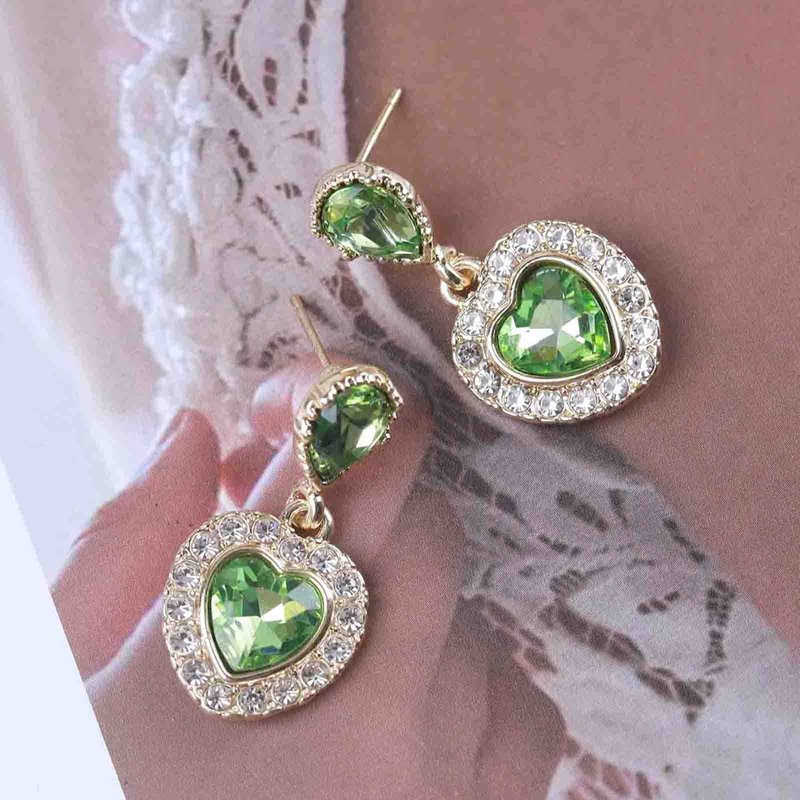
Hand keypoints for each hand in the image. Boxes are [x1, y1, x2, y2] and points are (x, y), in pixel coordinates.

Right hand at [53, 357, 563, 798]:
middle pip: (423, 525)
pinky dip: (476, 687)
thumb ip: (130, 535)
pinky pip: (524, 715)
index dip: (337, 402)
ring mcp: (432, 782)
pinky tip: (407, 710)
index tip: (299, 407)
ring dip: (410, 600)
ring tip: (337, 641)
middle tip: (306, 532)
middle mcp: (360, 708)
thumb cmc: (92, 782)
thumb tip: (197, 433)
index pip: (346, 455)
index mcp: (235, 646)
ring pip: (476, 615)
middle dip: (365, 505)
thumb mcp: (64, 662)